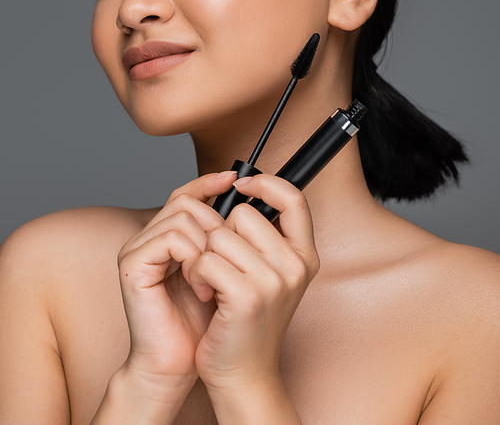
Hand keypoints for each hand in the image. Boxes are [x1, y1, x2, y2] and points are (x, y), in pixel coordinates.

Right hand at [116, 170, 236, 390]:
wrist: (177, 365)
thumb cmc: (203, 324)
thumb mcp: (224, 272)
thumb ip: (226, 239)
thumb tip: (248, 201)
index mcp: (167, 237)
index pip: (186, 194)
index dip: (209, 182)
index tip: (237, 180)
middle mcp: (148, 238)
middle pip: (187, 201)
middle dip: (216, 227)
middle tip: (228, 264)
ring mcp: (137, 249)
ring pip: (183, 216)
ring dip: (208, 247)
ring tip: (214, 282)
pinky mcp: (132, 263)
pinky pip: (171, 237)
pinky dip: (194, 258)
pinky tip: (201, 287)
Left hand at [188, 174, 320, 391]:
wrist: (244, 373)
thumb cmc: (248, 321)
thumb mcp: (270, 274)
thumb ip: (265, 236)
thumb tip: (244, 190)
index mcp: (304, 256)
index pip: (293, 198)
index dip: (266, 183)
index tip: (242, 184)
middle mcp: (295, 266)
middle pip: (244, 214)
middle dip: (223, 233)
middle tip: (223, 263)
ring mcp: (274, 281)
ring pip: (220, 236)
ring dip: (206, 255)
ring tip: (214, 282)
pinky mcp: (246, 296)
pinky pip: (207, 260)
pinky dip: (197, 274)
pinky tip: (207, 293)